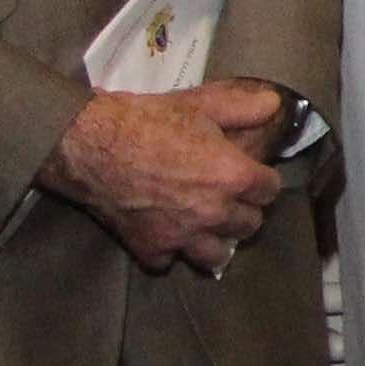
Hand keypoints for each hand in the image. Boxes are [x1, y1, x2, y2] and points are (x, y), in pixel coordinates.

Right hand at [40, 83, 290, 274]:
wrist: (90, 144)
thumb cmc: (147, 120)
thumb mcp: (200, 103)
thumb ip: (242, 106)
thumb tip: (274, 104)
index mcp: (233, 177)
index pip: (270, 190)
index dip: (261, 180)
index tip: (250, 174)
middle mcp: (213, 212)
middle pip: (249, 225)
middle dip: (243, 210)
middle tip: (228, 197)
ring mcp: (182, 235)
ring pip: (216, 255)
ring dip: (215, 240)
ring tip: (206, 224)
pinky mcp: (149, 247)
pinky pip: (169, 262)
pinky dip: (169, 251)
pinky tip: (165, 234)